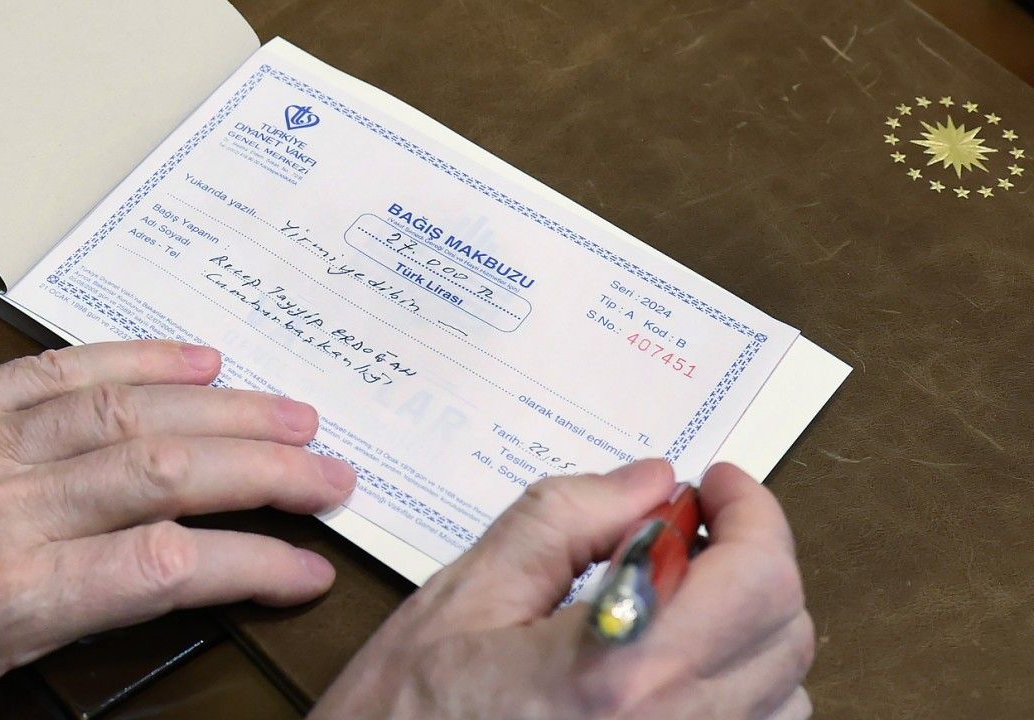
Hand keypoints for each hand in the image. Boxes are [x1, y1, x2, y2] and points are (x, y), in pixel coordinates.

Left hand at [0, 340, 354, 719]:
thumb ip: (13, 696)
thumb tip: (78, 703)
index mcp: (0, 598)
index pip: (167, 568)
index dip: (254, 562)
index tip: (305, 565)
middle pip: (169, 474)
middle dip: (270, 471)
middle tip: (333, 472)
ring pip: (129, 412)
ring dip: (226, 409)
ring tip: (293, 411)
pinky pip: (57, 367)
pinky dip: (137, 355)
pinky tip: (194, 353)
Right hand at [312, 461, 813, 719]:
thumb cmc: (407, 714)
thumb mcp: (468, 595)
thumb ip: (565, 520)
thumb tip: (651, 481)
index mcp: (620, 671)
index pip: (756, 577)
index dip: (752, 511)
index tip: (717, 485)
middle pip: (787, 630)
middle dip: (751, 558)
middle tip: (688, 529)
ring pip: (785, 690)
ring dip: (748, 625)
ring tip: (677, 597)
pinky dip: (738, 685)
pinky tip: (671, 661)